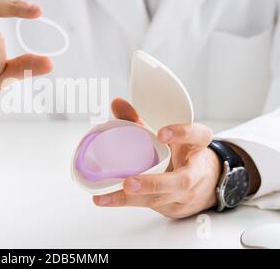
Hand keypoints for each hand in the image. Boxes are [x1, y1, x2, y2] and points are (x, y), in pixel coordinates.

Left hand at [93, 98, 220, 218]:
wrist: (205, 183)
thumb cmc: (182, 154)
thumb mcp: (168, 136)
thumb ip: (141, 121)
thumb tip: (117, 104)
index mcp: (196, 146)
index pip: (196, 136)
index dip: (181, 134)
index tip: (161, 133)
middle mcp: (194, 173)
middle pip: (180, 181)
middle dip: (153, 184)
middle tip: (129, 183)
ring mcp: (185, 194)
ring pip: (161, 199)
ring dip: (130, 199)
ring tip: (106, 196)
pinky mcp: (173, 208)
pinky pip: (149, 206)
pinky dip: (125, 202)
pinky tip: (105, 199)